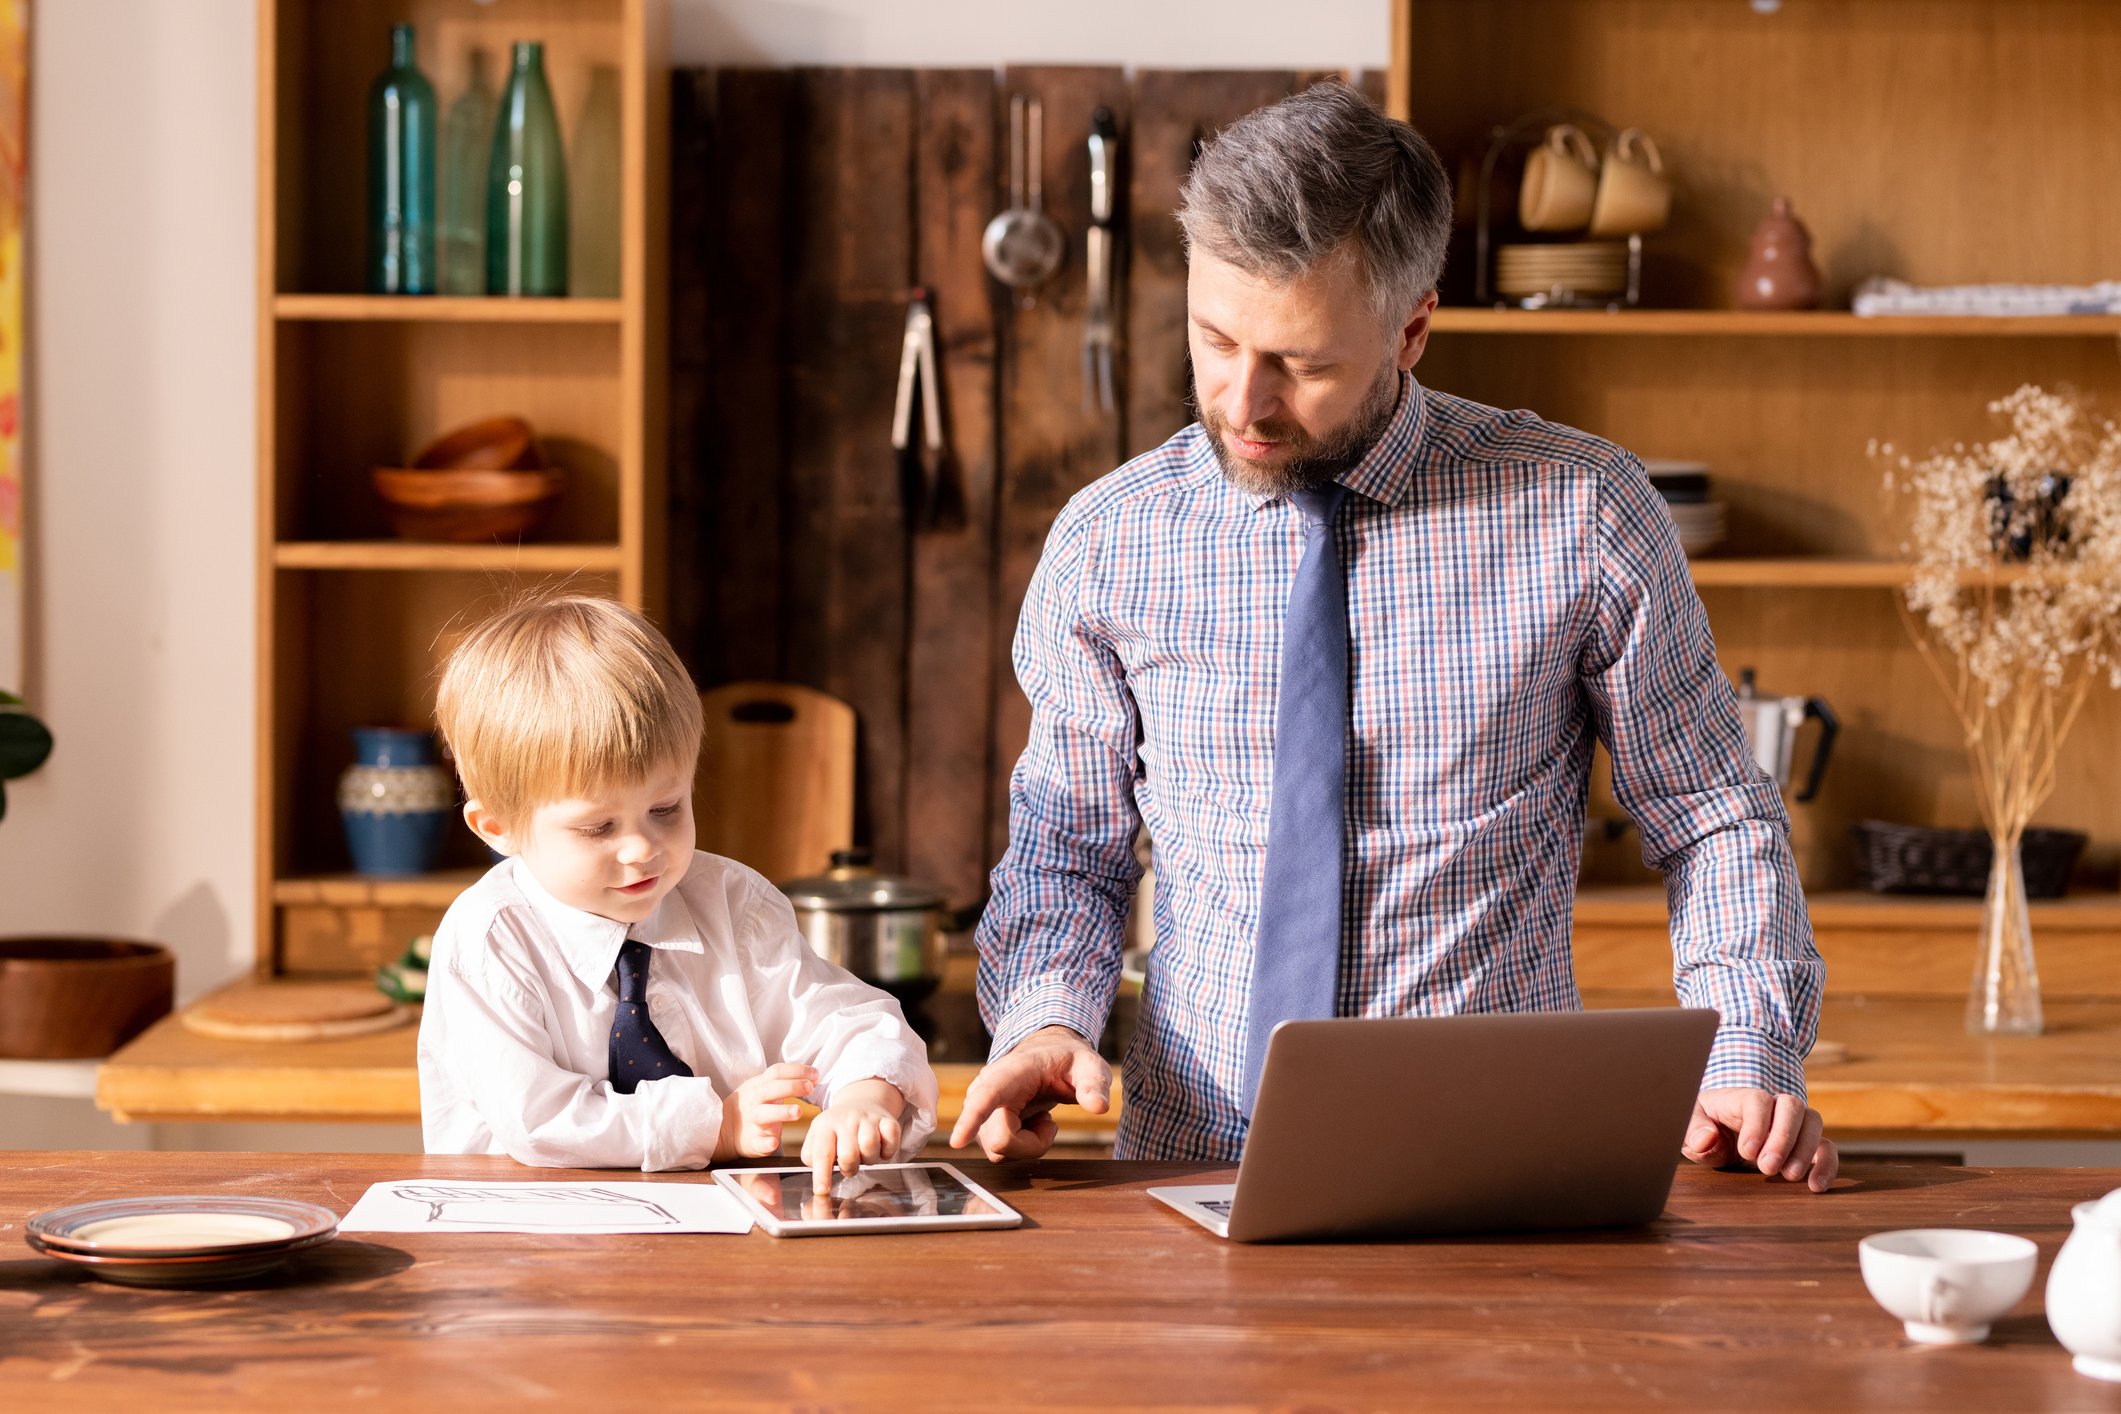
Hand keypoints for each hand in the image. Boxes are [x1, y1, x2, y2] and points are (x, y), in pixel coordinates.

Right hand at [714, 1062, 818, 1160]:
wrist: (727, 1130)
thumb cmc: (755, 1105)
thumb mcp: (763, 1087)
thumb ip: (784, 1080)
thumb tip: (813, 1075)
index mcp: (760, 1085)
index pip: (776, 1072)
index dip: (797, 1070)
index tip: (815, 1074)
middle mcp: (755, 1102)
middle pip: (770, 1089)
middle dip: (791, 1086)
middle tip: (810, 1087)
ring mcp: (753, 1122)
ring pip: (763, 1114)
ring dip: (781, 1112)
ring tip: (798, 1111)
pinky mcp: (752, 1142)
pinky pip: (757, 1142)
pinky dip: (765, 1143)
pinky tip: (774, 1142)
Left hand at [800, 1078, 907, 1192]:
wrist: (860, 1100)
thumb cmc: (837, 1128)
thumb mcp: (817, 1135)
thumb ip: (812, 1156)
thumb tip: (818, 1175)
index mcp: (825, 1125)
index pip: (821, 1154)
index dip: (822, 1175)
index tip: (822, 1190)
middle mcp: (846, 1120)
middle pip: (849, 1155)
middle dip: (849, 1168)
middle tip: (849, 1165)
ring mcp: (868, 1118)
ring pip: (870, 1147)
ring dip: (869, 1159)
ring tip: (864, 1154)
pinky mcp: (887, 1120)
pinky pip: (891, 1140)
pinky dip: (888, 1151)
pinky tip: (880, 1148)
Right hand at [950, 1024, 1111, 1161]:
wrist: (1048, 1055)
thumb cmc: (1067, 1060)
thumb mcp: (1089, 1065)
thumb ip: (1094, 1084)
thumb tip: (1099, 1107)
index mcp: (1011, 1072)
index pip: (987, 1096)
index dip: (972, 1119)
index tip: (957, 1141)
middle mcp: (987, 1089)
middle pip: (1000, 1140)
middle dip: (1031, 1145)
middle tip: (1051, 1123)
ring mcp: (981, 1109)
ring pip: (998, 1150)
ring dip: (1028, 1145)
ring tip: (1043, 1119)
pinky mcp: (983, 1124)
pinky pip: (999, 1152)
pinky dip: (1022, 1147)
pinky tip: (1032, 1125)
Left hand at [1684, 1086, 1838, 1192]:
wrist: (1717, 1133)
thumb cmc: (1702, 1126)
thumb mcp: (1689, 1127)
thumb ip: (1693, 1131)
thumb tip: (1706, 1138)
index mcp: (1741, 1098)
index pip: (1757, 1101)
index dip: (1757, 1125)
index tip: (1747, 1152)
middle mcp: (1772, 1106)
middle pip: (1792, 1106)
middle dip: (1783, 1138)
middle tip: (1767, 1167)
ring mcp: (1791, 1123)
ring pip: (1813, 1122)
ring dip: (1805, 1150)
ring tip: (1789, 1176)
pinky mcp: (1804, 1144)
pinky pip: (1825, 1147)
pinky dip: (1826, 1165)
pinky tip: (1816, 1186)